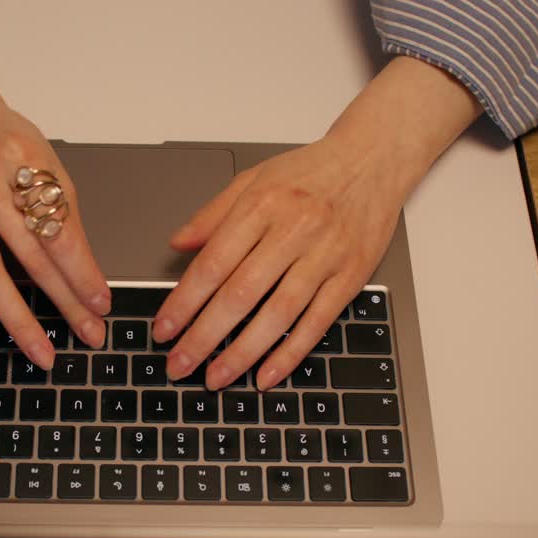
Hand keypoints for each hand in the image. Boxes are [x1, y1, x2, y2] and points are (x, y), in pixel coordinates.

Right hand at [0, 22, 108, 368]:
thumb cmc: (6, 140)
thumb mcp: (46, 160)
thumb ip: (62, 211)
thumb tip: (86, 275)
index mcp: (23, 160)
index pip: (60, 229)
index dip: (83, 272)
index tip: (101, 303)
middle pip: (31, 256)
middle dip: (65, 302)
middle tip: (88, 334)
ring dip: (17, 320)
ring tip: (40, 350)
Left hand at [153, 56, 481, 389]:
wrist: (373, 159)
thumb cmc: (311, 171)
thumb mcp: (254, 178)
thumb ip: (213, 214)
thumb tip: (178, 244)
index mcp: (262, 205)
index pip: (213, 263)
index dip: (184, 302)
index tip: (163, 329)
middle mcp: (294, 230)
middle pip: (241, 294)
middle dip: (204, 336)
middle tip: (179, 365)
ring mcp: (326, 255)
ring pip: (278, 313)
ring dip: (243, 352)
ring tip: (215, 378)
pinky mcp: (352, 275)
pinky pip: (317, 321)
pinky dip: (290, 353)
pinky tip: (266, 375)